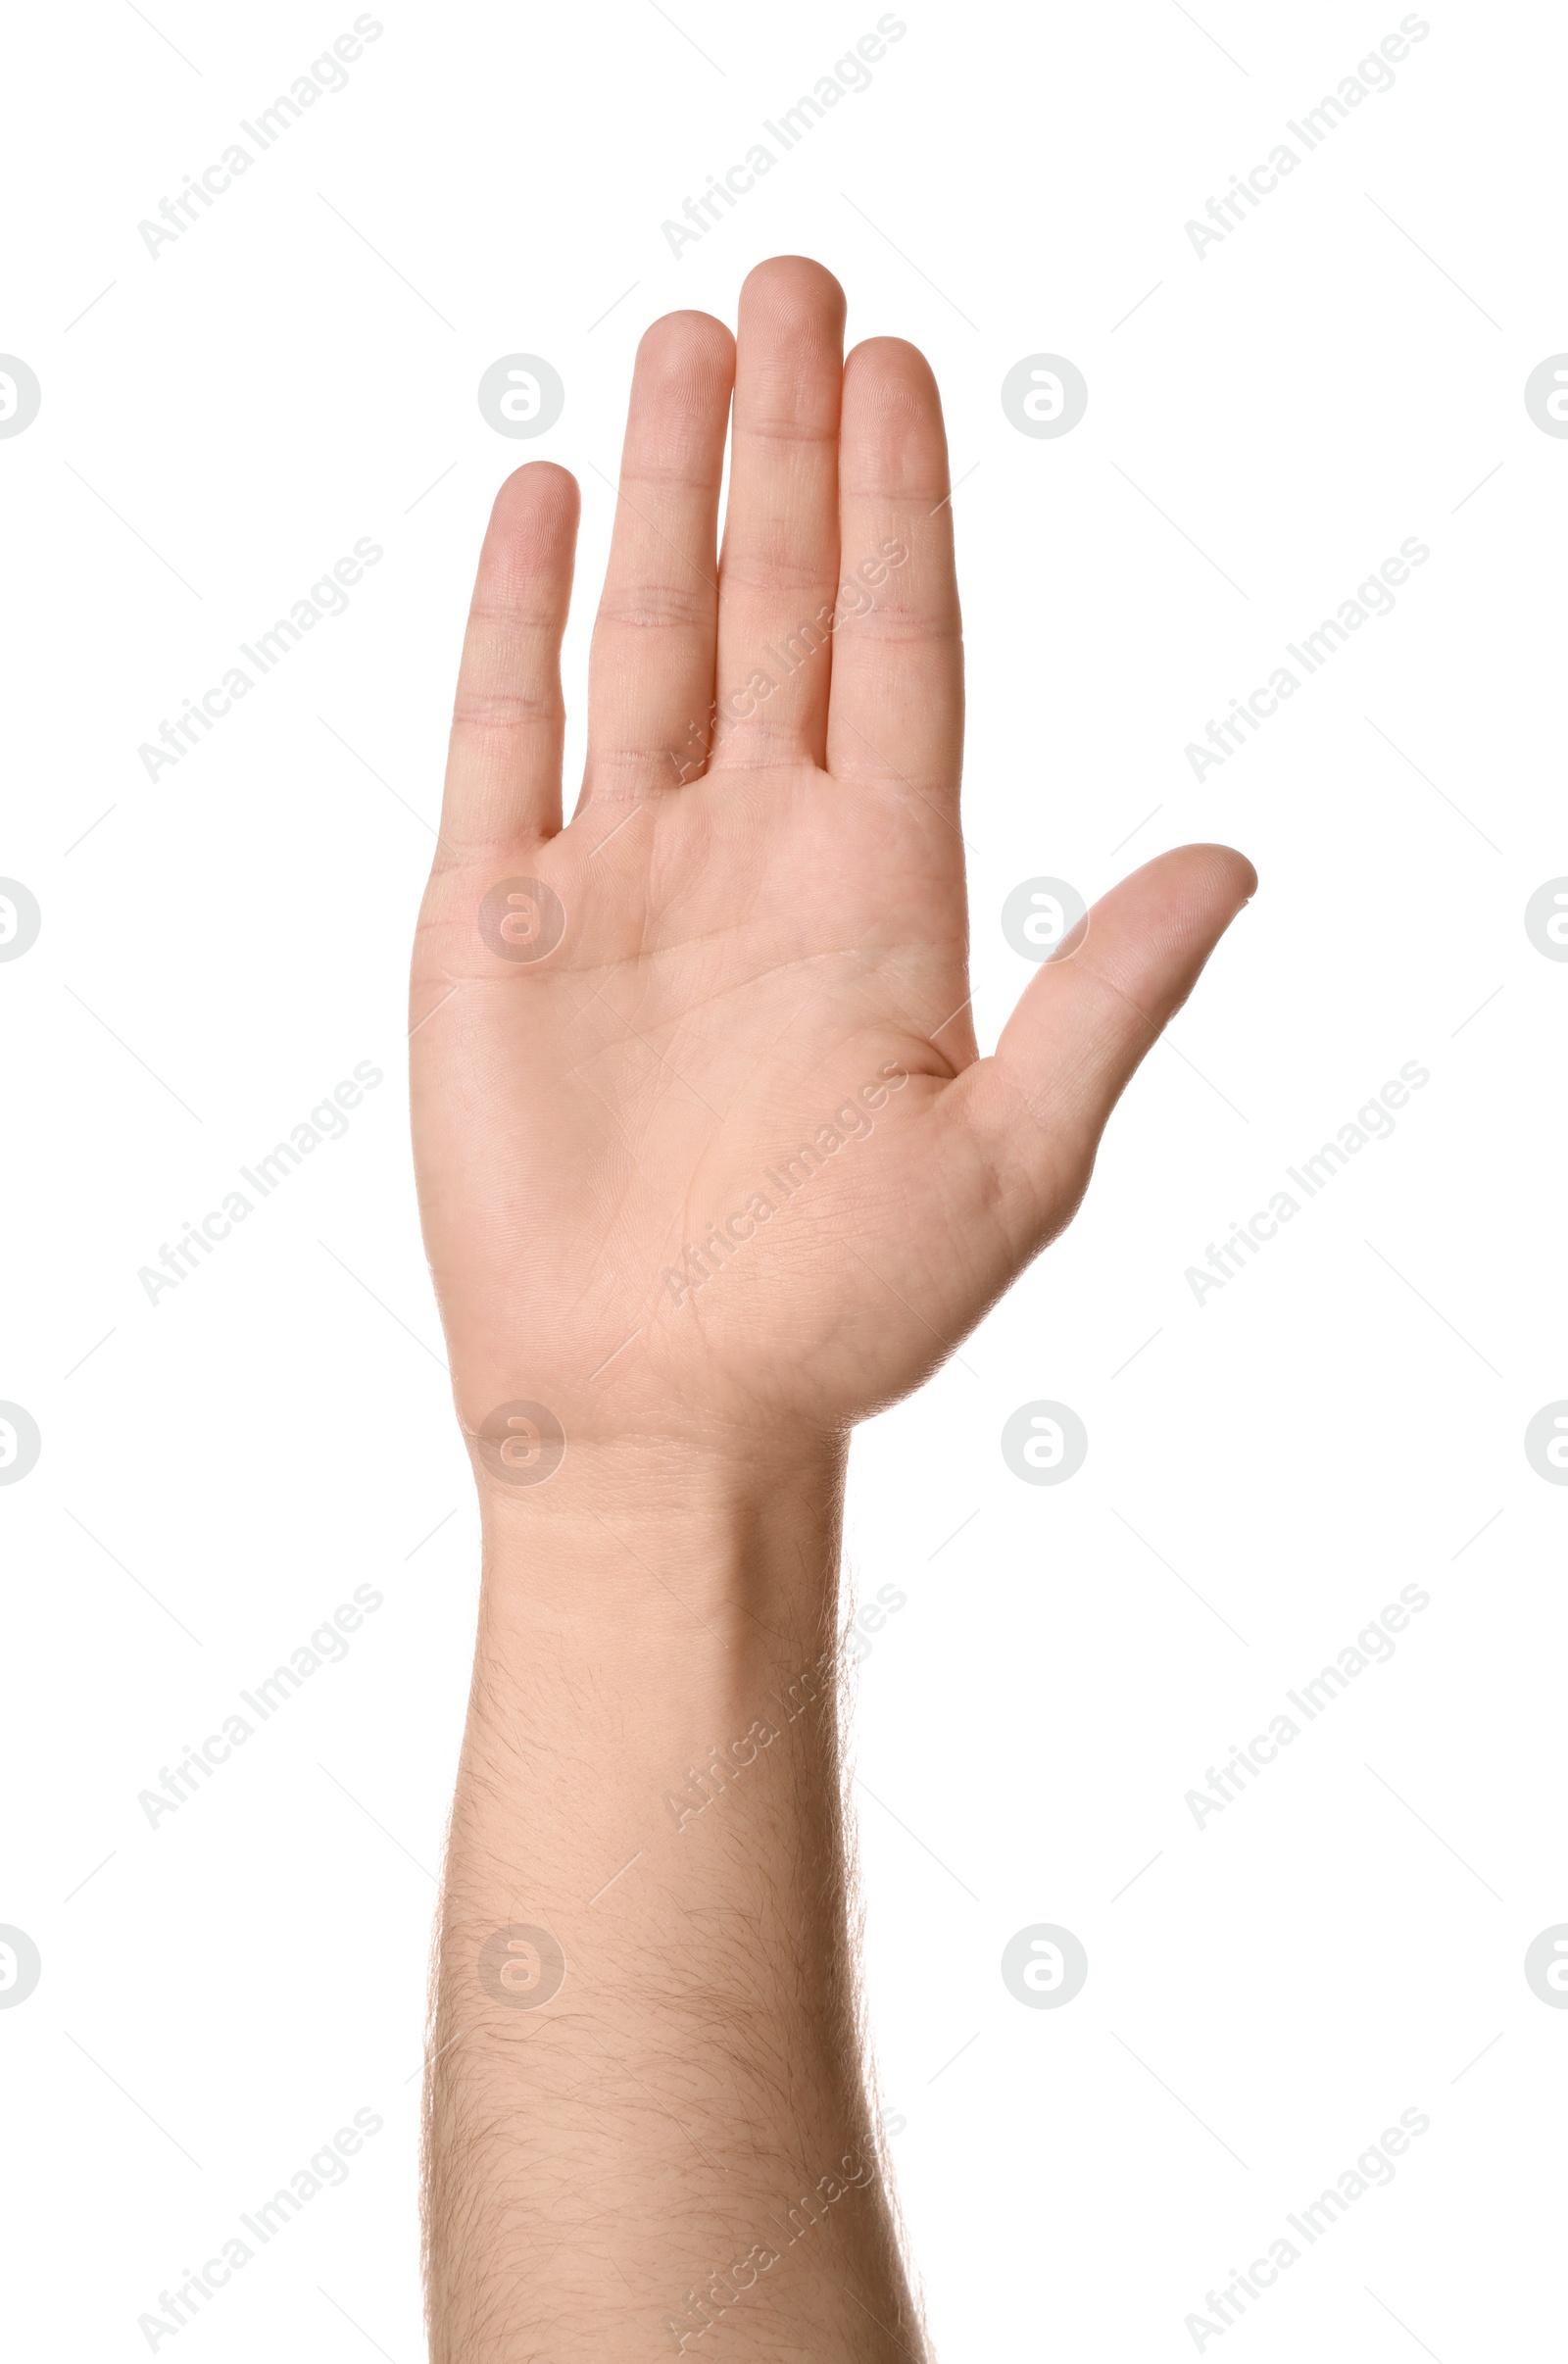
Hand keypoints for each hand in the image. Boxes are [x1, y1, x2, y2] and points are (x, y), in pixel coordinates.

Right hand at [410, 255, 1253, 1479]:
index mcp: (880, 891)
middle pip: (780, 607)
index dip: (899, 509)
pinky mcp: (493, 918)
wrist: (654, 1408)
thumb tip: (1232, 862)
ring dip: (667, 492)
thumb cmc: (837, 1312)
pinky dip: (516, 618)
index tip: (895, 371)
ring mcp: (619, 873)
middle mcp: (754, 854)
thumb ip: (1107, 995)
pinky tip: (542, 503)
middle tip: (792, 288)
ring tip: (682, 345)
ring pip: (648, 637)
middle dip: (787, 449)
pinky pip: (502, 733)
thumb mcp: (1013, 1158)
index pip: (899, 653)